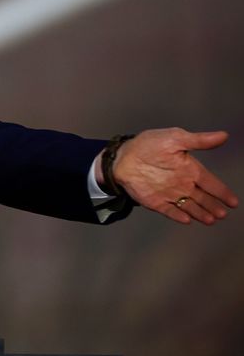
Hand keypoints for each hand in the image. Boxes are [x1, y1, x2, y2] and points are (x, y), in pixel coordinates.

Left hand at [112, 128, 237, 224]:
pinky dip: (178, 215)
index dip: (222, 192)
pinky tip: (187, 220)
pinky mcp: (156, 201)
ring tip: (211, 219)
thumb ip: (198, 141)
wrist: (123, 155)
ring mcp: (170, 194)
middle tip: (222, 214)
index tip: (233, 202)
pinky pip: (170, 210)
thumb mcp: (175, 138)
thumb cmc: (149, 144)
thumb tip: (223, 135)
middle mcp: (183, 184)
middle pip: (203, 198)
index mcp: (190, 169)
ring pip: (190, 206)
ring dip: (200, 213)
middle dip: (213, 206)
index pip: (211, 183)